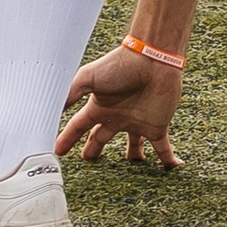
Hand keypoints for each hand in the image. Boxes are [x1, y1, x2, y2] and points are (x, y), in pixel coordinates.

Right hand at [55, 45, 184, 166]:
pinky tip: (174, 167)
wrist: (153, 58)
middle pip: (102, 138)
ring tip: (129, 168)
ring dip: (132, 156)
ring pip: (133, 146)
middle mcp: (117, 116)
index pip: (79, 127)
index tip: (58, 151)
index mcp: (100, 107)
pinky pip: (163, 147)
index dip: (67, 139)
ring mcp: (138, 122)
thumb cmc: (121, 64)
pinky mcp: (157, 126)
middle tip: (88, 161)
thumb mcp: (89, 77)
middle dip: (94, 150)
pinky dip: (168, 159)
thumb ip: (71, 94)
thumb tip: (53, 110)